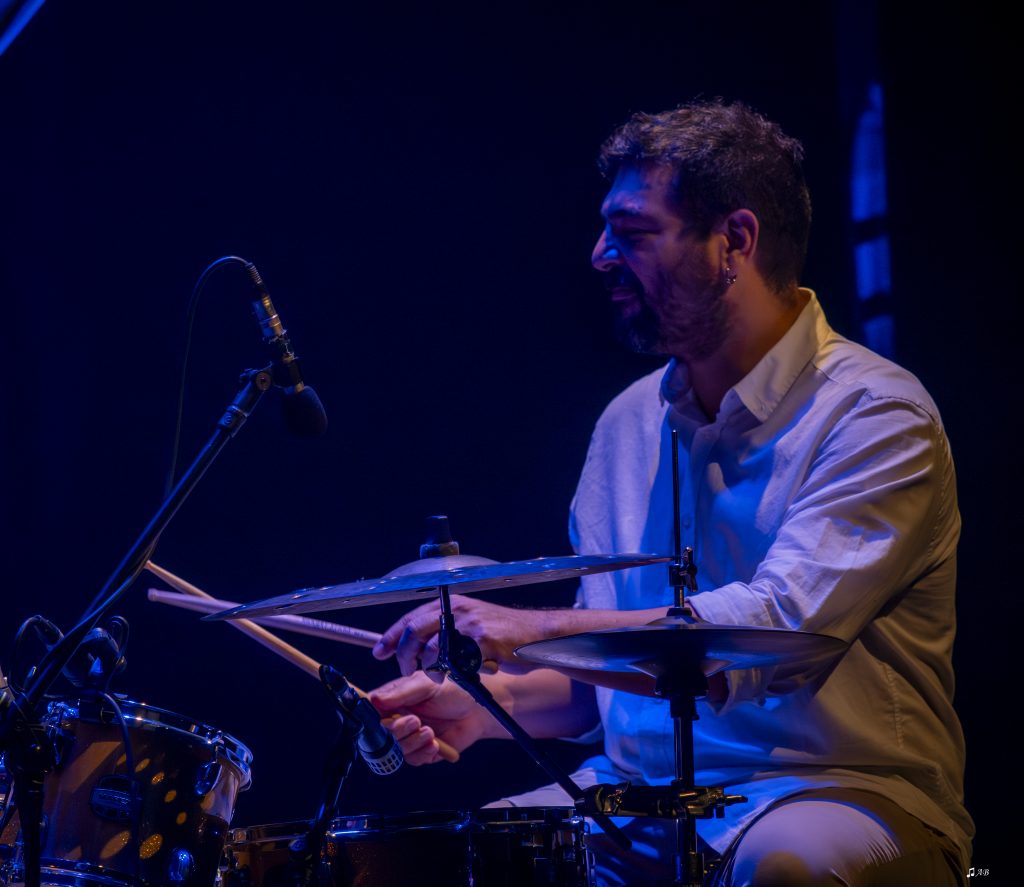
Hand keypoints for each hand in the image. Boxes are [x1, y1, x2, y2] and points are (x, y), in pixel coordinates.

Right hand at [369, 670, 501, 764]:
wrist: (479, 709)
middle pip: (381, 734)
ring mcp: (410, 735)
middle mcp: (398, 718)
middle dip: (397, 730)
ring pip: (397, 749)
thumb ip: (400, 693)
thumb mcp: (426, 685)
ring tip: (430, 732)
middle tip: (415, 721)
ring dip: (412, 742)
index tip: (380, 720)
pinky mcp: (422, 750)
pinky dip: (423, 753)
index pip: (371, 710)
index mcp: (394, 699)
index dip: (370, 718)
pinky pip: (413, 759)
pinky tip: (436, 744)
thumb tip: (373, 699)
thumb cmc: (454, 689)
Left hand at [372, 594, 552, 676]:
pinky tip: (462, 677)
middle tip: (407, 672)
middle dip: (405, 657)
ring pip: (432, 651)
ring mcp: (471, 625)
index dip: (392, 636)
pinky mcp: (484, 641)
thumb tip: (415, 646)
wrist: (537, 635)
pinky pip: (458, 663)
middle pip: (415, 632)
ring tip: (437, 678)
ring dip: (429, 670)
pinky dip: (455, 674)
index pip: (411, 617)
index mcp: (453, 604)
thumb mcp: (471, 623)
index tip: (379, 652)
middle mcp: (459, 610)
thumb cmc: (504, 634)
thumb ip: (445, 630)